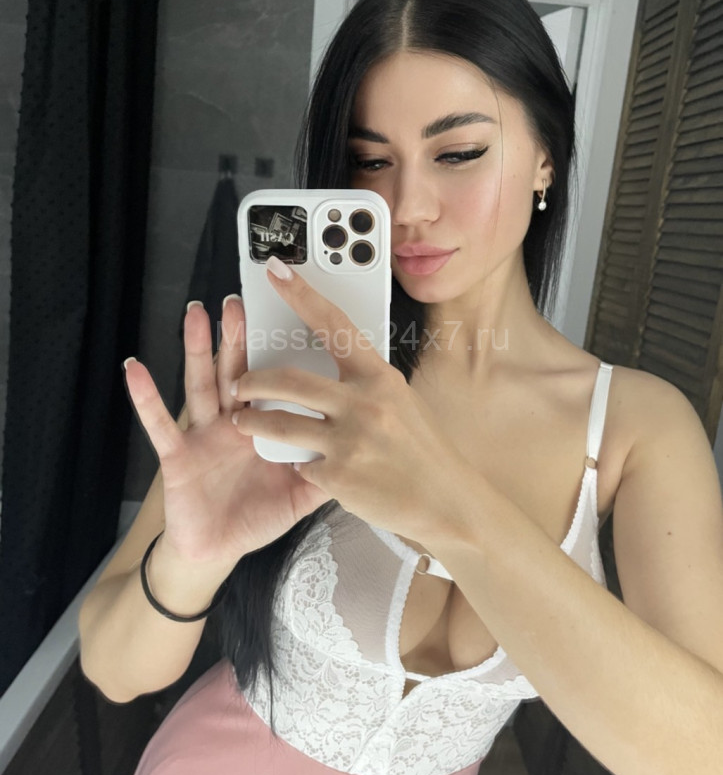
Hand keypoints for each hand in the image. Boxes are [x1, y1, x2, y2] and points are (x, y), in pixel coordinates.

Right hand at [123, 295, 331, 572]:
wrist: (218, 549)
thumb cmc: (256, 516)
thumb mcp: (299, 493)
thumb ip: (327, 472)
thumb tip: (363, 451)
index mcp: (265, 424)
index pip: (275, 379)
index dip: (278, 350)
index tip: (286, 317)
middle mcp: (233, 421)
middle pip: (237, 370)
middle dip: (237, 336)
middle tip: (239, 301)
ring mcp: (204, 434)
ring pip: (202, 385)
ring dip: (198, 350)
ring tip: (197, 314)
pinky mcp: (178, 455)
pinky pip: (160, 425)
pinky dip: (147, 399)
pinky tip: (136, 370)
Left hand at [231, 258, 474, 542]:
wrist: (448, 503)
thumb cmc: (425, 451)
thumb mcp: (401, 402)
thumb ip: (366, 385)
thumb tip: (334, 367)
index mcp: (380, 377)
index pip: (334, 325)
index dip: (301, 295)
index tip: (276, 271)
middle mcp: (363, 403)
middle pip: (289, 380)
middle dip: (252, 381)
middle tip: (238, 384)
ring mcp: (349, 441)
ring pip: (280, 423)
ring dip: (253, 421)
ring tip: (242, 422)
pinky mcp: (338, 477)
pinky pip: (301, 465)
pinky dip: (300, 465)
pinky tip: (311, 469)